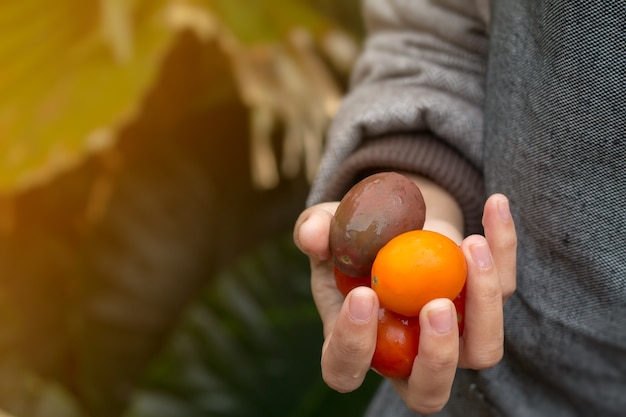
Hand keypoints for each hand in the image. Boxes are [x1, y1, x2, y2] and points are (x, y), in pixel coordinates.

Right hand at [293, 192, 515, 414]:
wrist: (395, 223)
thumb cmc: (354, 239)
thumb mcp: (326, 228)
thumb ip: (314, 231)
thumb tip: (314, 236)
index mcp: (357, 346)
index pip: (346, 368)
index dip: (353, 344)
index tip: (362, 295)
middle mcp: (408, 357)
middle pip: (428, 391)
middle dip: (437, 355)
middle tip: (437, 304)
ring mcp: (453, 338)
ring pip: (483, 351)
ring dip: (485, 304)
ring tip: (471, 246)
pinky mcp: (484, 306)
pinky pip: (505, 288)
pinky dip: (504, 247)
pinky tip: (494, 204)